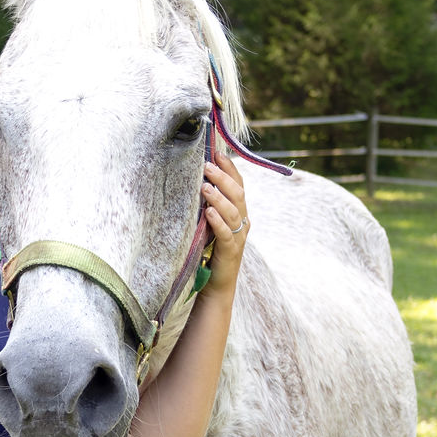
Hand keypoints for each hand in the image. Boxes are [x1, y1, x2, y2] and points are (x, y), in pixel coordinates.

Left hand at [200, 153, 248, 295]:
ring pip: (233, 212)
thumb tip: (194, 180)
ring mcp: (238, 236)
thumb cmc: (210, 250)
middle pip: (238, 194)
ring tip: (205, 187)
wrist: (216, 284)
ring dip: (219, 197)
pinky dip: (218, 222)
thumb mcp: (209, 222)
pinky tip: (208, 213)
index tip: (217, 152)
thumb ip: (208, 204)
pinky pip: (226, 234)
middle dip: (223, 177)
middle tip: (206, 165)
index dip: (230, 168)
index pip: (239, 184)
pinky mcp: (230, 251)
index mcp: (239, 212)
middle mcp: (242, 221)